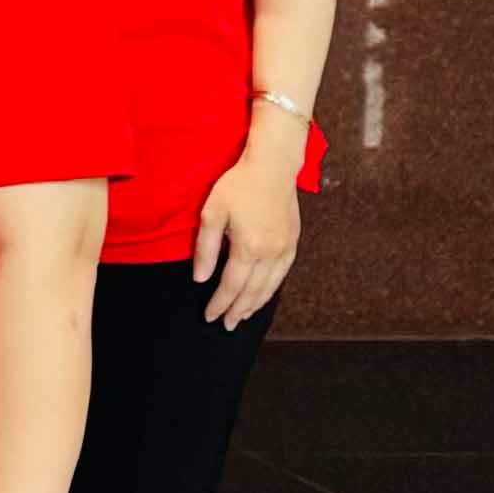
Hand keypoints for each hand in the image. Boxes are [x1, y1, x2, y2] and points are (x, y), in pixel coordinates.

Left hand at [192, 142, 304, 330]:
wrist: (272, 167)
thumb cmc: (237, 185)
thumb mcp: (211, 213)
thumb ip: (205, 249)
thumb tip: (200, 278)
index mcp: (249, 247)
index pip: (232, 285)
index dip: (220, 303)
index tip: (209, 316)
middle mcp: (271, 253)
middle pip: (253, 291)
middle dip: (238, 310)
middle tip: (227, 325)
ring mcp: (286, 248)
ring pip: (270, 286)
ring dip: (256, 304)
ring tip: (243, 316)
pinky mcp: (293, 242)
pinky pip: (282, 274)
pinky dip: (271, 289)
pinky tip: (263, 294)